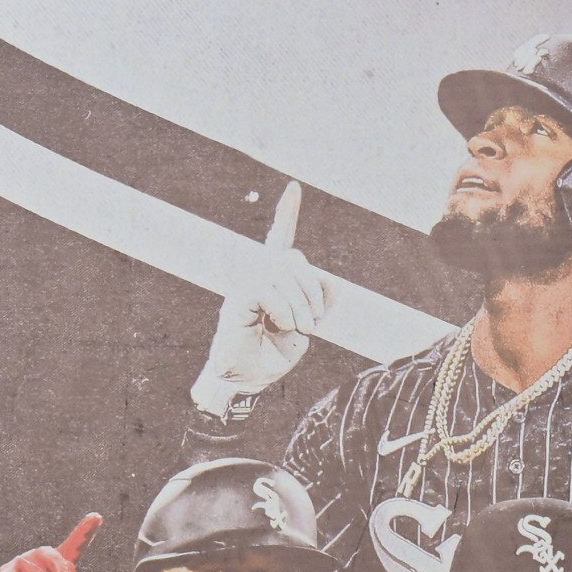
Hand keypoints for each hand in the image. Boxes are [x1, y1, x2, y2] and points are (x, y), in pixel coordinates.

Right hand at [191, 183, 338, 416]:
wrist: (244, 383)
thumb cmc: (270, 357)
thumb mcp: (305, 327)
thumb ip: (319, 303)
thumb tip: (335, 283)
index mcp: (271, 282)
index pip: (279, 241)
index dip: (286, 215)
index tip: (293, 188)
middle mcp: (255, 279)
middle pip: (295, 259)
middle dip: (313, 289)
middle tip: (314, 323)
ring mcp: (244, 288)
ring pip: (285, 272)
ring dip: (302, 304)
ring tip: (301, 329)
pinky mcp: (236, 300)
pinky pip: (268, 289)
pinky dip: (283, 309)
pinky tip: (280, 325)